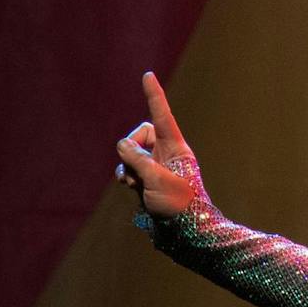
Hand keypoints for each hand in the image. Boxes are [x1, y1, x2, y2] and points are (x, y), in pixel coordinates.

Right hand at [114, 70, 197, 218]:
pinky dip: (126, 176)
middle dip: (131, 147)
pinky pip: (129, 168)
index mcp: (177, 147)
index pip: (162, 115)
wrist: (185, 231)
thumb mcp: (156, 178)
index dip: (154, 95)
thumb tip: (123, 145)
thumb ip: (136, 158)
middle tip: (136, 166)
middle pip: (141, 134)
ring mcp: (158, 166)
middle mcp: (168, 153)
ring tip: (136, 184)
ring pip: (131, 153)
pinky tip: (131, 188)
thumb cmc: (178, 205)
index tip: (148, 75)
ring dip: (127, 166)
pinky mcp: (149, 179)